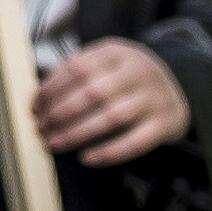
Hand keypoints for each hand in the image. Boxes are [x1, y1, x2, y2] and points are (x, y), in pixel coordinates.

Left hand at [34, 36, 191, 165]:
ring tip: (56, 143)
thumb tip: (41, 101)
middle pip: (93, 93)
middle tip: (42, 128)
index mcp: (117, 52)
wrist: (176, 91)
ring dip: (78, 133)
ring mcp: (154, 97)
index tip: (35, 107)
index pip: (77, 67)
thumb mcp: (107, 63)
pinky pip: (134, 142)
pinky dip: (108, 152)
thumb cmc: (128, 79)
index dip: (51, 88)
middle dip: (61, 113)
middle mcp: (138, 72)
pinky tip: (87, 158)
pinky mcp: (165, 123)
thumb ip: (78, 74)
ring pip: (112, 117)